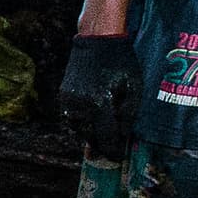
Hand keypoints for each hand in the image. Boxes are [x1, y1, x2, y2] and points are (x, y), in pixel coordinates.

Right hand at [60, 29, 140, 161]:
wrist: (97, 39)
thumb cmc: (120, 62)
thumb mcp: (133, 89)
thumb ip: (127, 116)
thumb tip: (122, 137)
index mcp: (99, 104)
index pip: (106, 137)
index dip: (113, 150)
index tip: (118, 158)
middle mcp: (80, 105)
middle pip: (90, 136)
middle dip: (101, 145)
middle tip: (111, 151)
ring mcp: (69, 101)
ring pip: (79, 128)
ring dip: (90, 135)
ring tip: (102, 137)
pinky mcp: (64, 95)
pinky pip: (73, 117)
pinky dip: (83, 123)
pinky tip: (93, 121)